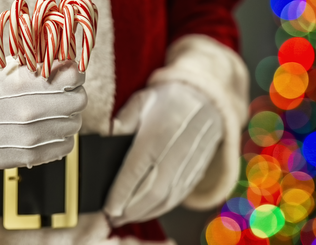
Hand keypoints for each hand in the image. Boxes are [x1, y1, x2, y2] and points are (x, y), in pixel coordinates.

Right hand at [0, 59, 85, 169]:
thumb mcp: (7, 69)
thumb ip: (38, 63)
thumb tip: (68, 60)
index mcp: (24, 83)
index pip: (73, 75)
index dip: (74, 74)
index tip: (69, 76)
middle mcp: (30, 109)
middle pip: (79, 100)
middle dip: (73, 95)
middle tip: (63, 95)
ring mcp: (31, 135)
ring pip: (74, 124)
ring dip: (67, 117)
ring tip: (51, 114)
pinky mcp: (32, 155)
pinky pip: (66, 145)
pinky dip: (61, 137)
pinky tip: (47, 131)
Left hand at [104, 82, 223, 225]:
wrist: (208, 99)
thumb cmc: (170, 100)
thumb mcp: (142, 101)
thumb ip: (123, 121)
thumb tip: (107, 136)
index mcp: (159, 132)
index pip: (137, 170)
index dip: (121, 193)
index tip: (108, 207)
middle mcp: (177, 151)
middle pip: (153, 191)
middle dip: (131, 209)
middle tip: (113, 217)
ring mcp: (190, 164)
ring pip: (167, 198)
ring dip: (145, 213)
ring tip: (126, 217)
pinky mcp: (198, 172)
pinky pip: (180, 196)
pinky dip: (162, 208)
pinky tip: (148, 210)